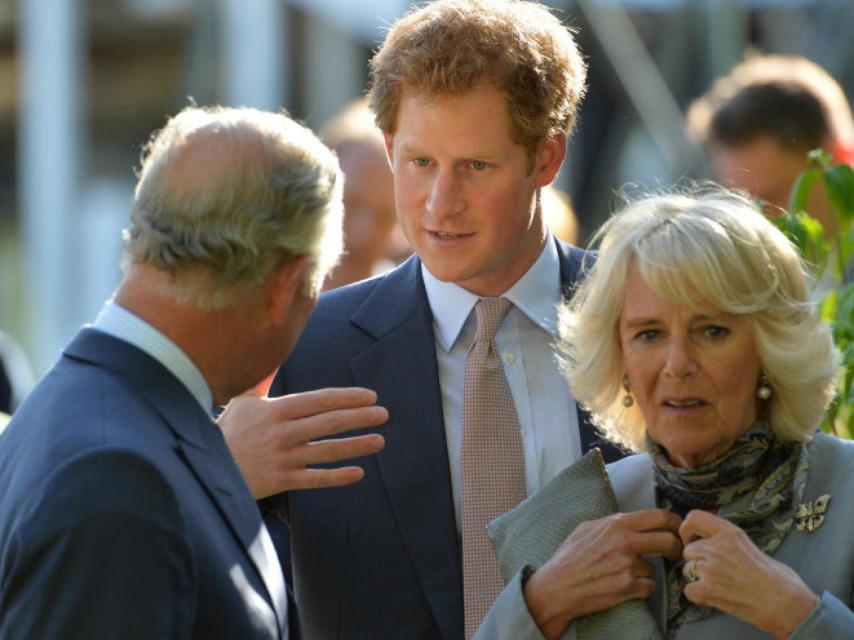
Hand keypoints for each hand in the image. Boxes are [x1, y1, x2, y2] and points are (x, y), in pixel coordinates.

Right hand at [218, 388, 387, 498]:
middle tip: (384, 414)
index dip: (347, 398)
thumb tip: (269, 351)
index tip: (370, 396)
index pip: (320, 400)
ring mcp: (283, 458)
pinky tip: (359, 472)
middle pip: (329, 423)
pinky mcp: (281, 480)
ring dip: (357, 445)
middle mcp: (282, 432)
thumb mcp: (243, 399)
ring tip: (380, 441)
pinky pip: (315, 479)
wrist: (207, 467)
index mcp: (276, 410)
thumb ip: (264, 379)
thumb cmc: (228, 430)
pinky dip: (338, 476)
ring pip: (328, 450)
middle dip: (360, 417)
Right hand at [523, 509, 682, 639]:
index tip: (676, 530)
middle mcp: (626, 542)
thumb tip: (633, 522)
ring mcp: (629, 565)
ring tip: (622, 574)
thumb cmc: (569, 557)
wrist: (558, 586)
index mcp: (617, 524)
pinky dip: (640, 588)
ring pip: (654, 568)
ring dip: (644, 572)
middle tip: (672, 554)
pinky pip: (648, 587)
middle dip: (675, 548)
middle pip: (669, 540)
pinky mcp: (629, 587)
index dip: (674, 523)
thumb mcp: (587, 528)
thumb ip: (612, 524)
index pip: (660, 516)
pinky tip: (623, 586)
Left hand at [680, 510, 818, 638]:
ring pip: (687, 570)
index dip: (688, 529)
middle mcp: (716, 547)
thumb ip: (728, 541)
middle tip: (715, 571)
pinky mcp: (707, 590)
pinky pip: (689, 590)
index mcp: (729, 533)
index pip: (693, 517)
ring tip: (722, 585)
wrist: (786, 605)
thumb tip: (712, 540)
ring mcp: (710, 569)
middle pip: (688, 550)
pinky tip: (715, 597)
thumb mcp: (750, 545)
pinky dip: (698, 595)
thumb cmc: (778, 579)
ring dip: (698, 578)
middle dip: (697, 560)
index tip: (693, 539)